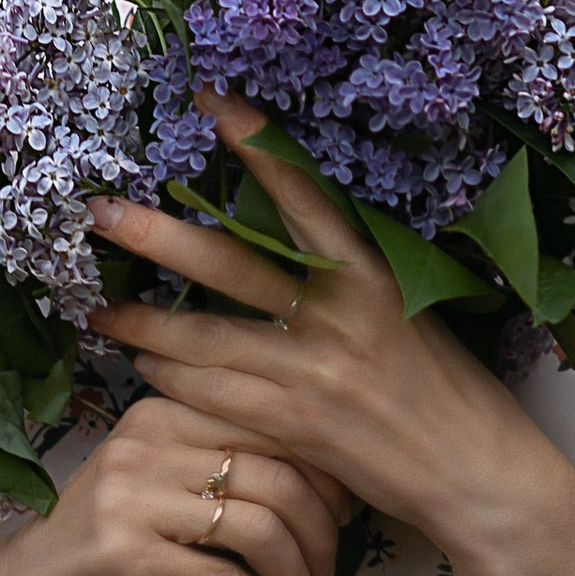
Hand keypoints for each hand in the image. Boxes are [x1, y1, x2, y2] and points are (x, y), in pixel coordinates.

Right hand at [0, 384, 349, 575]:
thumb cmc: (104, 540)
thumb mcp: (160, 480)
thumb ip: (221, 460)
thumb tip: (328, 480)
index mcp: (164, 408)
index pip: (274, 422)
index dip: (326, 472)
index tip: (345, 513)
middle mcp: (146, 439)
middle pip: (276, 473)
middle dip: (322, 528)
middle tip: (331, 567)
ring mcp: (130, 495)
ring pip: (256, 527)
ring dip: (298, 574)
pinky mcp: (121, 554)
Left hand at [84, 96, 574, 575]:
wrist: (477, 474)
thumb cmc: (448, 391)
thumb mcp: (411, 314)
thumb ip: (351, 282)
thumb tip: (292, 246)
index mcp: (374, 273)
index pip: (305, 194)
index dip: (257, 144)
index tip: (211, 101)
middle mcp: (340, 315)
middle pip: (229, 264)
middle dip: (156, 236)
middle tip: (99, 211)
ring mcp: (315, 374)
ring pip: (204, 339)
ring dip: (142, 322)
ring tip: (96, 307)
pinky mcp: (297, 428)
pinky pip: (214, 397)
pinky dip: (172, 380)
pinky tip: (144, 367)